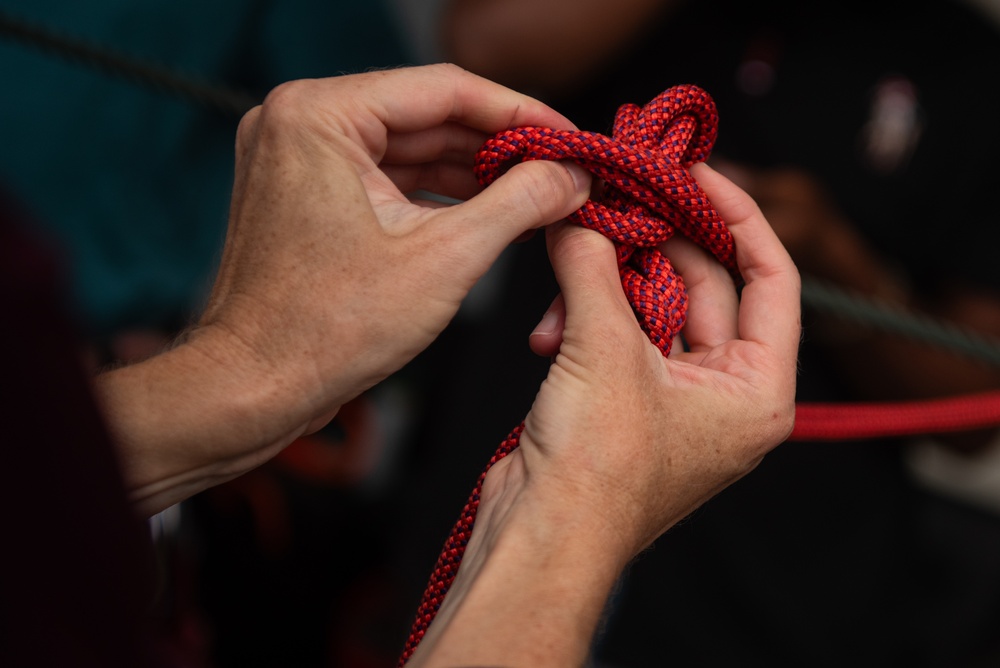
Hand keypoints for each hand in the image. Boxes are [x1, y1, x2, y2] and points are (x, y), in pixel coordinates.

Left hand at [95, 64, 591, 514]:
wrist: (253, 388)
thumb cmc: (323, 331)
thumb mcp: (443, 259)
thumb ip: (518, 204)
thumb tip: (570, 175)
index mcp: (319, 115)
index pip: (445, 89)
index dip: (521, 112)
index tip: (571, 138)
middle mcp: (302, 122)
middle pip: (429, 115)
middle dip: (502, 146)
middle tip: (565, 170)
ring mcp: (301, 157)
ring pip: (412, 148)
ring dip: (476, 171)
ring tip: (542, 193)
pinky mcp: (309, 193)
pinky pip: (389, 177)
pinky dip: (440, 195)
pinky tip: (493, 211)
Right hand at [410, 163, 799, 666]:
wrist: (538, 538)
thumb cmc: (596, 472)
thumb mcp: (604, 350)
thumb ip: (595, 266)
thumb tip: (578, 211)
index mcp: (757, 391)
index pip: (772, 279)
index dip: (737, 217)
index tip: (696, 172)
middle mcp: (724, 395)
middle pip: (703, 284)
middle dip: (653, 241)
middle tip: (616, 195)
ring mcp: (674, 399)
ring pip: (651, 305)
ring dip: (605, 283)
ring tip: (569, 270)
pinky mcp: (625, 402)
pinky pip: (616, 333)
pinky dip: (583, 318)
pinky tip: (547, 327)